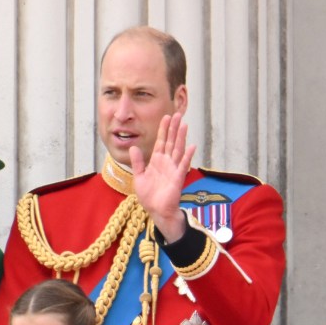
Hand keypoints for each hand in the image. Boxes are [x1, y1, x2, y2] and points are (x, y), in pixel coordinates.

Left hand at [130, 112, 196, 242]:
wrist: (156, 210)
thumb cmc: (149, 196)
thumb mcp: (139, 177)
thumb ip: (137, 162)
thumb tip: (134, 147)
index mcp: (156, 161)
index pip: (161, 142)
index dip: (163, 130)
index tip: (166, 117)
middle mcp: (166, 162)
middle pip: (170, 142)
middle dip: (173, 128)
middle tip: (177, 114)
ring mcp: (173, 169)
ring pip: (178, 149)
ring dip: (181, 137)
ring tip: (184, 124)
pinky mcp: (178, 178)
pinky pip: (183, 165)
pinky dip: (187, 156)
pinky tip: (192, 146)